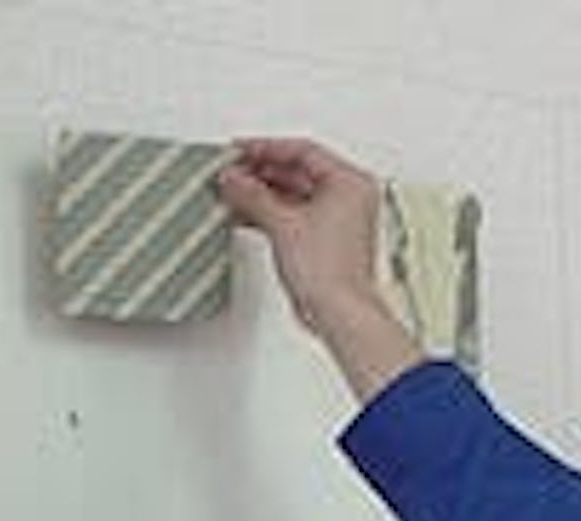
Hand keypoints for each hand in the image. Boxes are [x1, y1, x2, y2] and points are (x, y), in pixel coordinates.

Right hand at [218, 138, 383, 334]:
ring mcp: (335, 219)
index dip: (267, 147)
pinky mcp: (321, 240)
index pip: (303, 151)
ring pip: (291, 194)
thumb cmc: (330, 271)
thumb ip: (253, 196)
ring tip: (231, 192)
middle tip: (230, 172)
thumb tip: (232, 178)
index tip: (239, 150)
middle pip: (297, 171)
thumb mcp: (283, 224)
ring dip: (261, 193)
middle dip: (260, 172)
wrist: (338, 311)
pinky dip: (267, 213)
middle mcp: (347, 197)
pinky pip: (290, 215)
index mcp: (350, 182)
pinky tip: (243, 214)